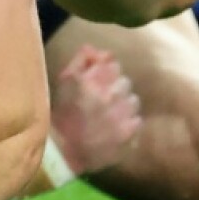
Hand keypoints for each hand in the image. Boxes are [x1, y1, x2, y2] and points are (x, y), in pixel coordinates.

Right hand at [51, 44, 141, 174]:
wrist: (63, 151)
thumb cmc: (61, 114)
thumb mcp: (64, 82)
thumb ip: (79, 62)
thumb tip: (93, 48)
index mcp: (90, 81)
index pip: (112, 64)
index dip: (105, 72)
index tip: (98, 81)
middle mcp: (108, 96)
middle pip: (124, 81)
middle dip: (115, 88)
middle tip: (102, 100)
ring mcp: (121, 116)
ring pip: (133, 100)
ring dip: (124, 105)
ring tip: (110, 114)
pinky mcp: (129, 135)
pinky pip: (137, 121)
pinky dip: (128, 123)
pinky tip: (115, 128)